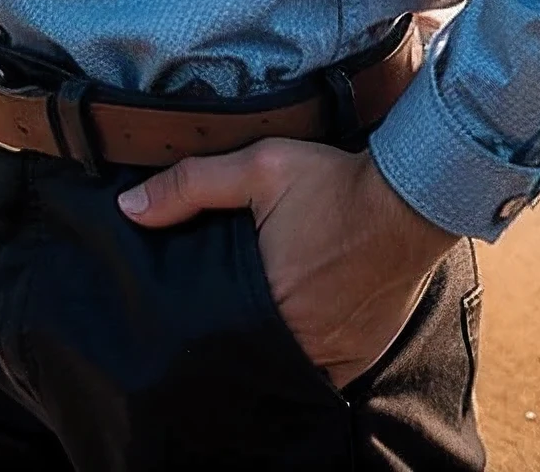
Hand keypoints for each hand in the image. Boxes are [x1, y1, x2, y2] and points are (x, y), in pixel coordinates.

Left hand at [118, 140, 453, 387]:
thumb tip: (129, 208)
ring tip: (266, 314)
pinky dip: (310, 353)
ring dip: (274, 343)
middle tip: (232, 307)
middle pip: (252, 349)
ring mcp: (334, 354)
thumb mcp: (259, 168)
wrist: (410, 197)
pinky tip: (304, 323)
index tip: (200, 306)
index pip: (217, 331)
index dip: (204, 322)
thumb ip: (191, 186)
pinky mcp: (362, 356)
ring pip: (286, 364)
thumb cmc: (333, 182)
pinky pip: (324, 372)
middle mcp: (300, 340)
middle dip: (238, 332)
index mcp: (267, 301)